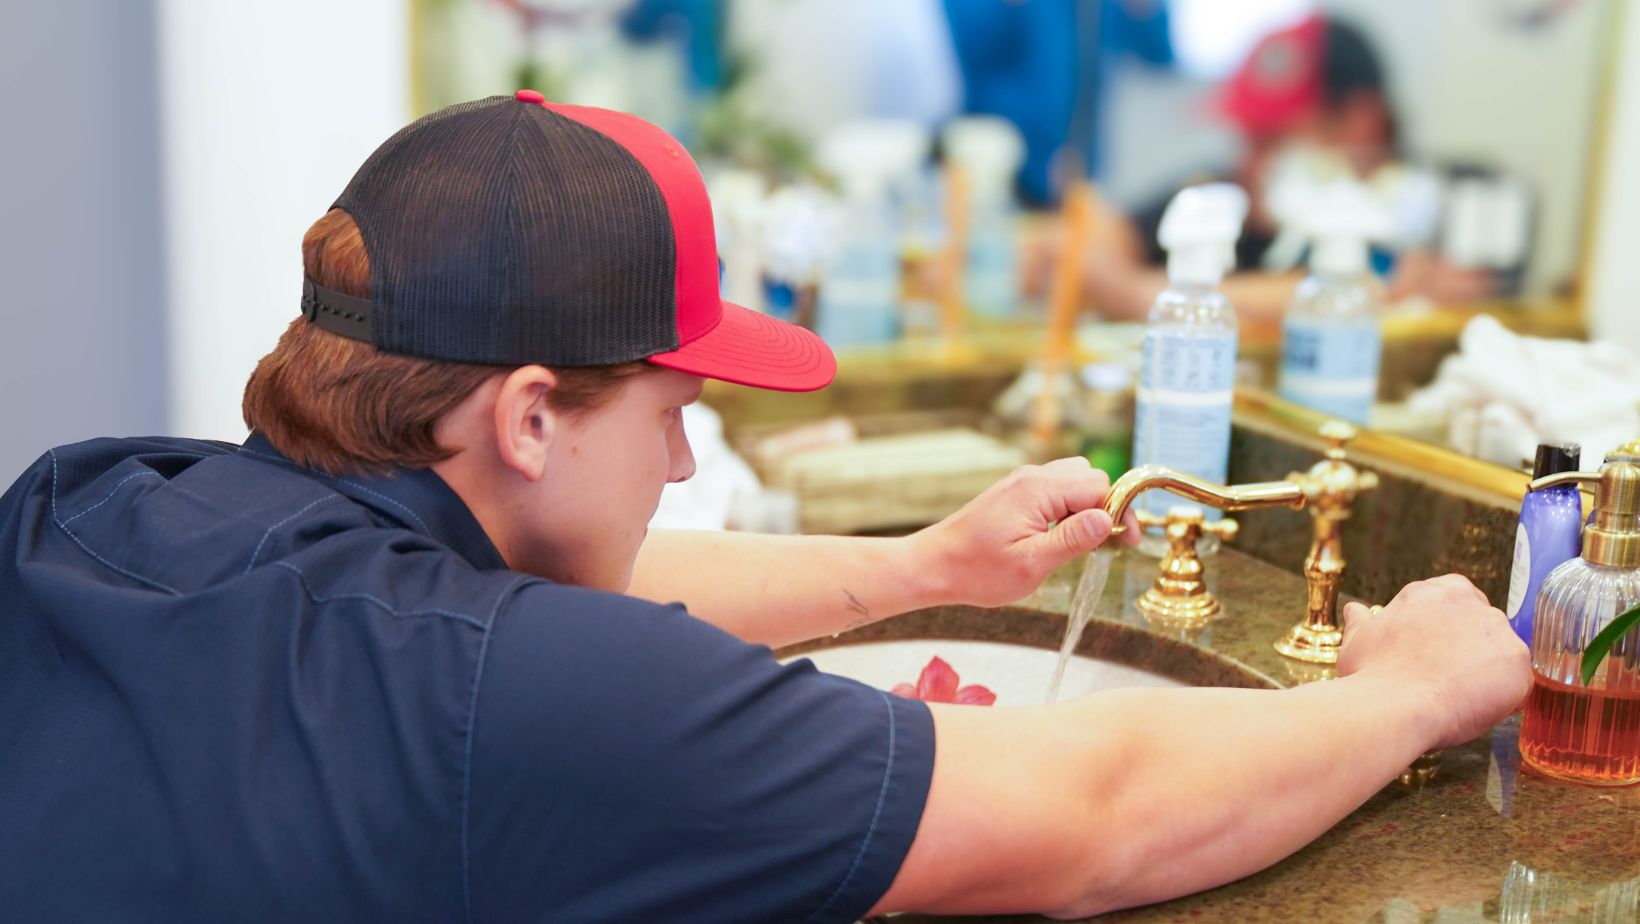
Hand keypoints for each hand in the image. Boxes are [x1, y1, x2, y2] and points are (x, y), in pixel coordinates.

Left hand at [907, 458, 1140, 608]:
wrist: (934, 565)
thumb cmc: (978, 571)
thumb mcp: (1031, 563)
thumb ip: (1072, 539)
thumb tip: (1107, 518)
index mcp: (1038, 490)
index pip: (1100, 486)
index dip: (1119, 513)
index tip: (1125, 543)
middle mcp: (1032, 476)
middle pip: (1090, 477)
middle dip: (1106, 507)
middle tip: (1107, 544)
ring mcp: (1021, 481)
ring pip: (1074, 479)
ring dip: (1087, 506)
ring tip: (1083, 541)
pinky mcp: (1015, 492)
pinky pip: (1055, 487)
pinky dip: (1068, 506)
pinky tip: (1060, 535)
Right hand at [1337, 575, 1531, 747]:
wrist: (1393, 706)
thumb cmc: (1372, 675)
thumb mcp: (1357, 640)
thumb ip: (1361, 622)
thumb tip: (1353, 610)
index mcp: (1433, 592)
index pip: (1453, 604)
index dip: (1444, 632)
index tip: (1432, 652)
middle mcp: (1470, 602)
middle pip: (1480, 626)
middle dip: (1468, 650)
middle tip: (1444, 678)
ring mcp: (1497, 629)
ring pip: (1500, 653)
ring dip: (1486, 672)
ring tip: (1457, 697)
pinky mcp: (1517, 660)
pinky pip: (1518, 681)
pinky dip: (1503, 696)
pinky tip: (1473, 707)